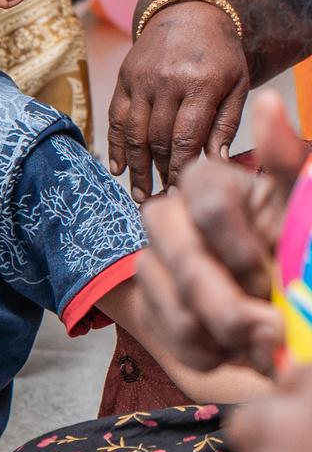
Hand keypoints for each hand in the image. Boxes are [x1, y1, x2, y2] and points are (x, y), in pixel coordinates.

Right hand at [108, 1, 248, 200]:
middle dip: (158, 173)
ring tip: (138, 192)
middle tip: (159, 199)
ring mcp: (141, 78)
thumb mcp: (237, 84)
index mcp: (199, 84)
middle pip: (157, 138)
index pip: (185, 137)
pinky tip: (118, 167)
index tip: (181, 193)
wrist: (188, 12)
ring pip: (132, 131)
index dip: (180, 169)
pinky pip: (115, 116)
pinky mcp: (124, 77)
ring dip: (134, 166)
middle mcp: (166, 80)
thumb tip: (215, 163)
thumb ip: (226, 123)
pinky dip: (115, 144)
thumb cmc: (220, 54)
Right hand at [136, 90, 304, 374]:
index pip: (205, 197)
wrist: (303, 324)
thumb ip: (288, 160)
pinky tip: (240, 351)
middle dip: (219, 296)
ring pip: (165, 291)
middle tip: (269, 329)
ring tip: (264, 345)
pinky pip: (164, 327)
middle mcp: (180, 214)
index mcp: (220, 185)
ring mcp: (161, 257)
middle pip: (169, 241)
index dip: (235, 246)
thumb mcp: (305, 208)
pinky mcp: (155, 301)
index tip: (270, 280)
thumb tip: (267, 100)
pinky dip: (207, 351)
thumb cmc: (305, 260)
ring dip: (219, 330)